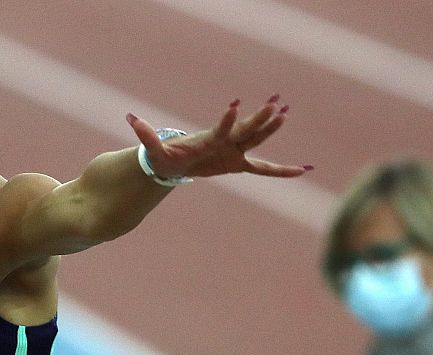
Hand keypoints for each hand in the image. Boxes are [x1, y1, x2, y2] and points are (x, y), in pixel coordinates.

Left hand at [127, 96, 311, 180]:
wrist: (174, 161)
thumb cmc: (166, 156)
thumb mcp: (154, 150)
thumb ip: (146, 135)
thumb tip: (130, 118)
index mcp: (208, 140)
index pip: (220, 130)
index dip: (226, 120)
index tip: (234, 106)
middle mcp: (225, 142)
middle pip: (245, 131)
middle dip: (259, 119)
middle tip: (275, 105)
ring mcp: (234, 152)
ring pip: (256, 140)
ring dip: (270, 129)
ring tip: (286, 114)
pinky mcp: (239, 164)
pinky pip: (264, 169)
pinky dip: (282, 171)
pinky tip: (302, 170)